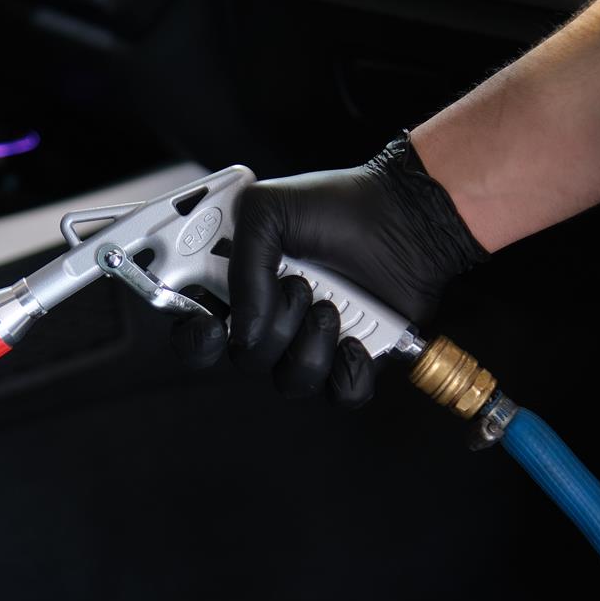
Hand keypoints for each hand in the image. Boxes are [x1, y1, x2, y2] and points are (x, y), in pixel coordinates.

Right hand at [172, 138, 486, 405]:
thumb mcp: (267, 210)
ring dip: (311, 343)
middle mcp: (268, 318)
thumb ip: (241, 269)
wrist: (405, 218)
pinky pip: (339, 395)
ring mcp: (308, 341)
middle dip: (272, 326)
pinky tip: (357, 338)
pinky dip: (349, 371)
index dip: (194, 338)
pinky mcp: (350, 358)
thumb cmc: (339, 204)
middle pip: (244, 360)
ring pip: (290, 381)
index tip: (211, 324)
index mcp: (237, 284)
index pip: (195, 329)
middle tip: (298, 285)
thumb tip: (241, 331)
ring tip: (332, 303)